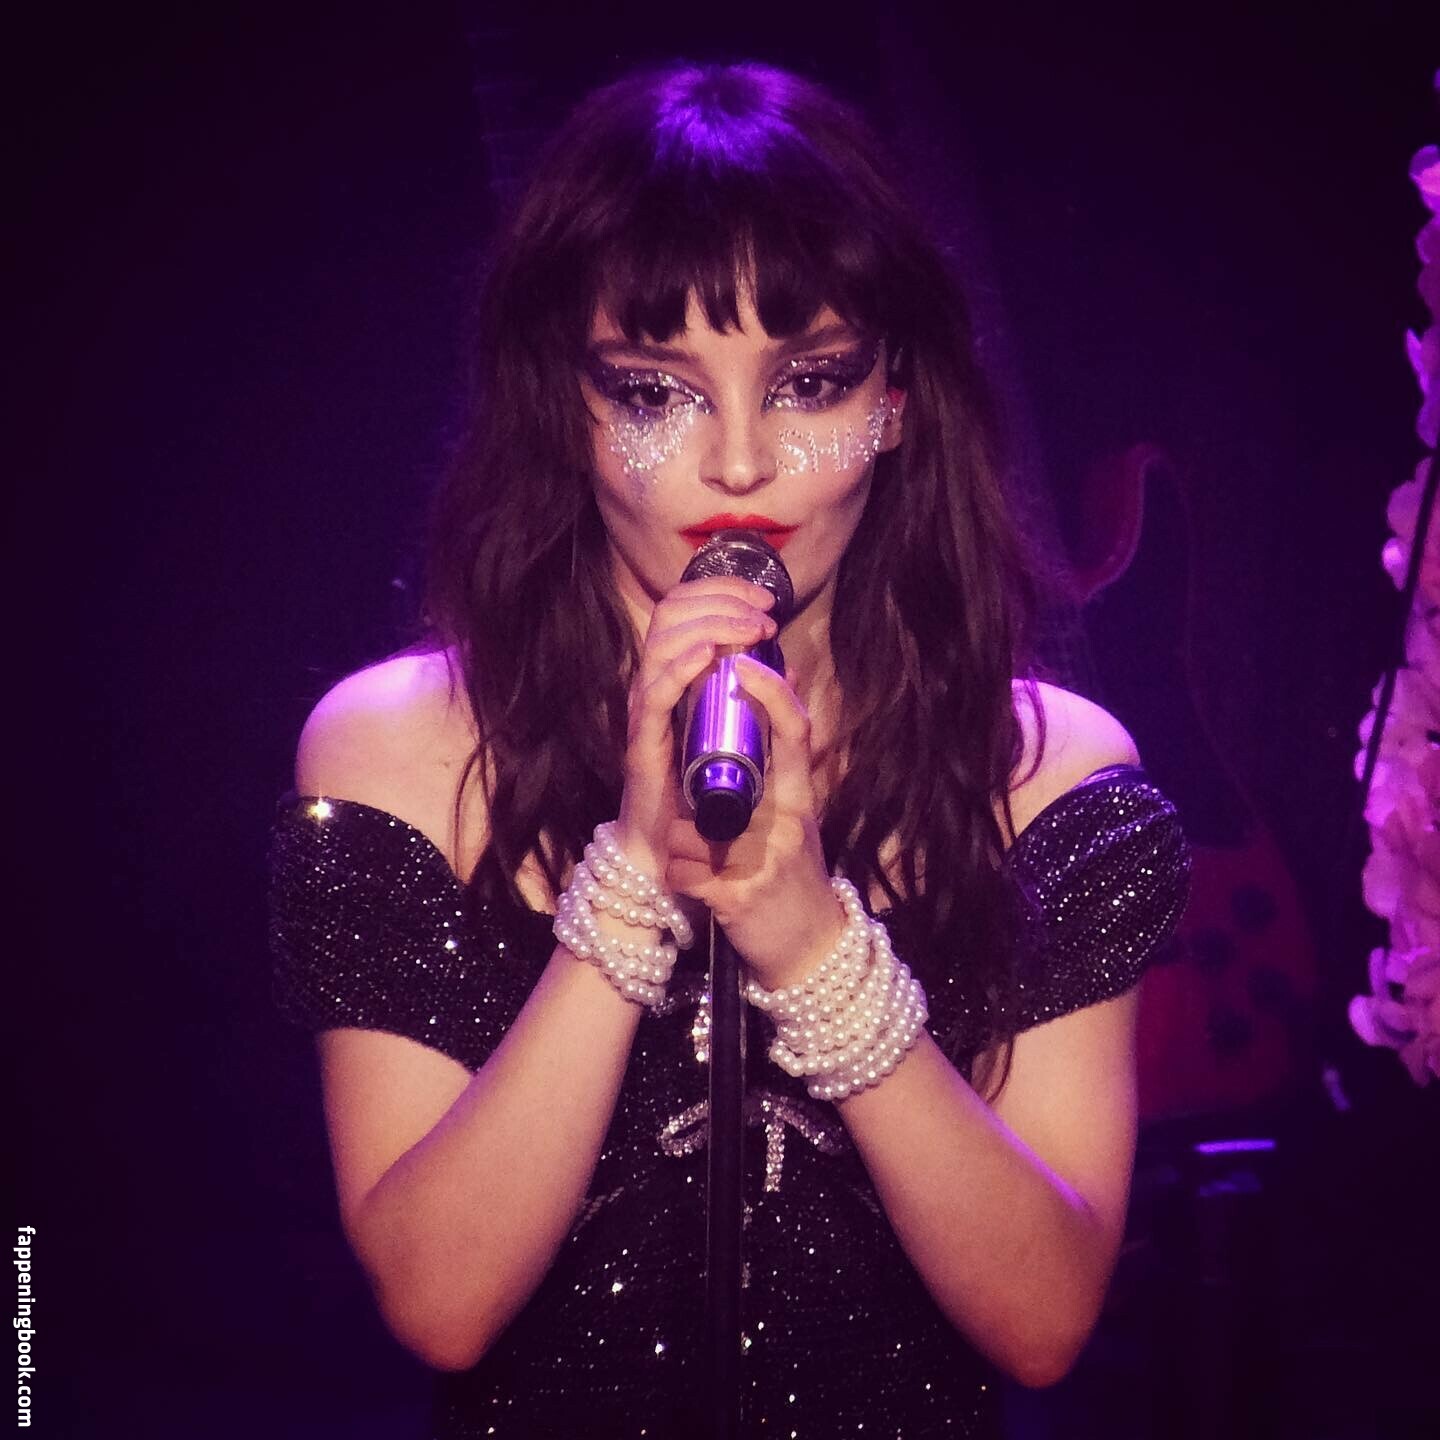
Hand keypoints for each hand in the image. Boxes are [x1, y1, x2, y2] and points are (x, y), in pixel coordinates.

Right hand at [614, 576, 779, 922]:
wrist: (665, 851)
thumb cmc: (696, 794)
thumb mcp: (733, 735)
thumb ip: (754, 700)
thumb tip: (786, 667)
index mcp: (673, 675)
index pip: (684, 609)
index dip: (721, 591)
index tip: (764, 597)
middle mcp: (654, 684)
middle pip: (671, 613)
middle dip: (721, 600)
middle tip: (763, 613)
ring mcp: (645, 711)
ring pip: (662, 643)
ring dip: (710, 626)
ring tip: (749, 630)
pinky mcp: (643, 742)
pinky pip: (654, 693)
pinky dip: (679, 668)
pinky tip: (708, 656)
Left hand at [663, 652, 847, 990]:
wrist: (812, 948)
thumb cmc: (795, 875)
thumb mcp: (798, 817)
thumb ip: (782, 768)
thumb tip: (776, 696)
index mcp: (798, 799)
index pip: (794, 733)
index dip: (771, 693)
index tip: (744, 664)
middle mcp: (784, 825)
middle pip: (721, 784)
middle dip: (692, 798)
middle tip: (694, 813)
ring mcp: (762, 861)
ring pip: (688, 830)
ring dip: (682, 845)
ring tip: (702, 862)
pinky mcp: (736, 897)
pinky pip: (681, 871)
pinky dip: (678, 876)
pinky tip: (694, 885)